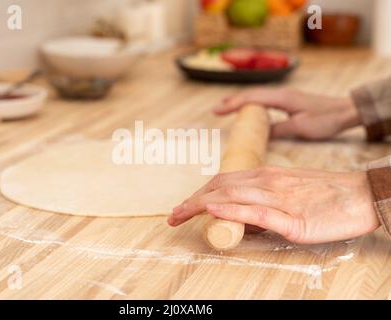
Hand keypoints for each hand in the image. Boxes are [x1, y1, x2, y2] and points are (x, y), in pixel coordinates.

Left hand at [168, 166, 378, 243]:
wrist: (360, 195)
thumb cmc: (326, 194)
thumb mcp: (288, 192)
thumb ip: (263, 202)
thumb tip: (240, 218)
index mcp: (266, 176)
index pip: (223, 181)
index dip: (200, 193)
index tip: (184, 206)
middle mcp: (267, 182)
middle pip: (220, 187)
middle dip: (193, 201)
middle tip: (173, 215)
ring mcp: (279, 199)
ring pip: (232, 196)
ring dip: (201, 205)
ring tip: (180, 214)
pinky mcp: (292, 219)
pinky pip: (257, 211)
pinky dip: (232, 209)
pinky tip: (214, 209)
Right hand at [213, 88, 360, 139]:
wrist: (347, 111)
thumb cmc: (326, 119)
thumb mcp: (301, 128)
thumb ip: (278, 129)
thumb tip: (259, 134)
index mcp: (282, 98)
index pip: (251, 98)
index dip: (232, 104)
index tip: (216, 111)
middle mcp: (281, 94)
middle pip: (252, 95)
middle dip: (232, 101)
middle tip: (216, 109)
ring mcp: (286, 96)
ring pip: (258, 96)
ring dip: (241, 101)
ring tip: (227, 106)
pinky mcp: (290, 101)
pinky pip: (265, 101)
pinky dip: (253, 104)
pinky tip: (250, 110)